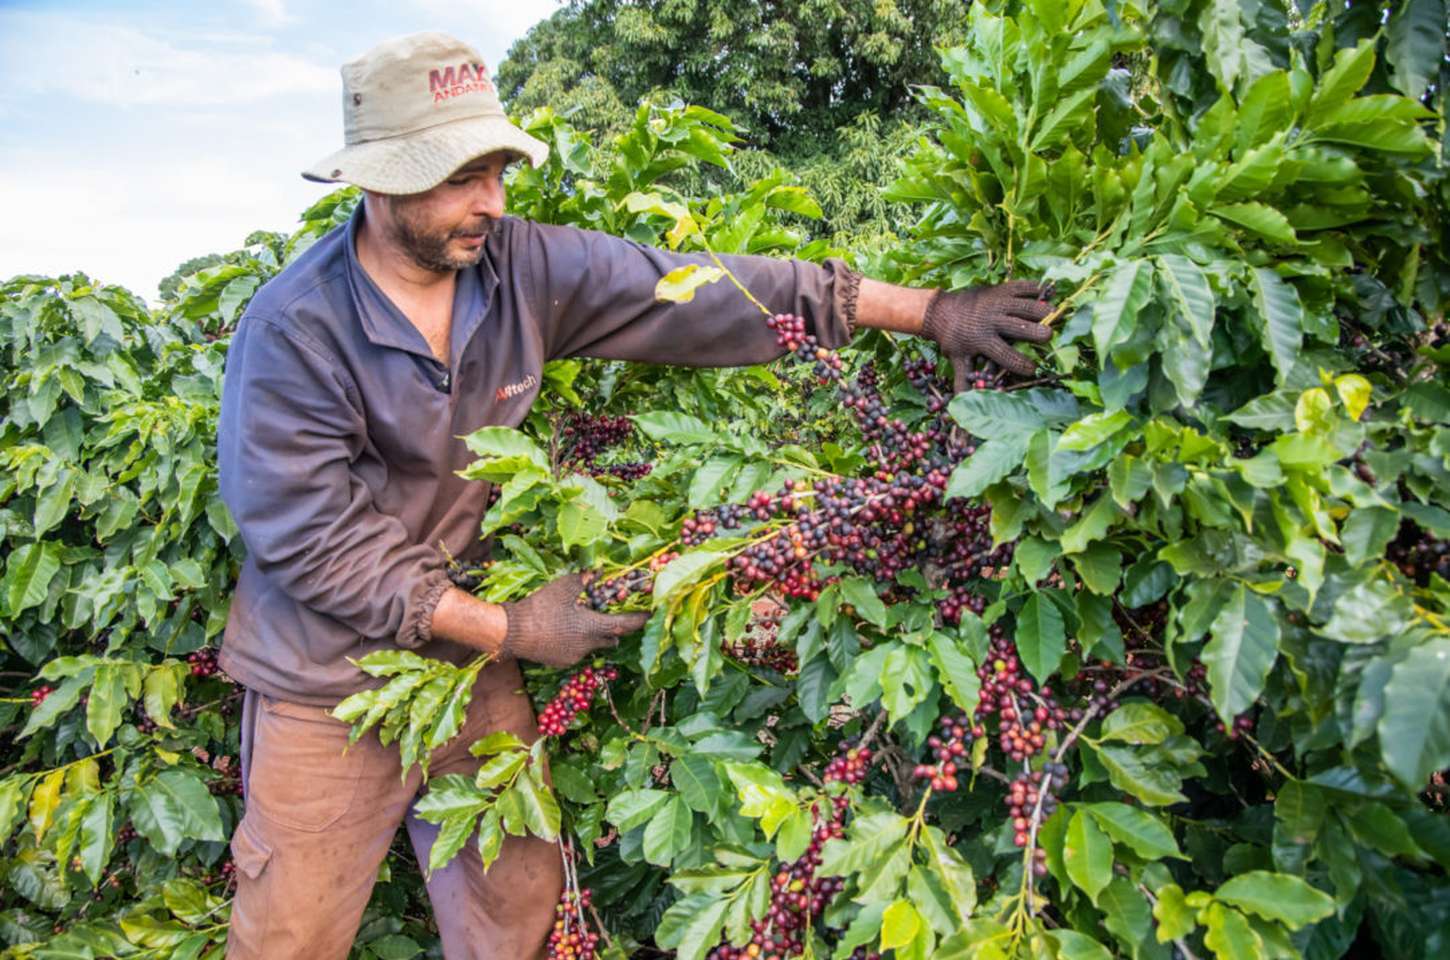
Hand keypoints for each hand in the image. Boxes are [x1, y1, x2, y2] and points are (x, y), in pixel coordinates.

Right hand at [499, 573, 648, 667]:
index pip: (624, 625)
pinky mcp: (562, 662)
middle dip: (617, 628)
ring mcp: (574, 657)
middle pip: (611, 637)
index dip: (638, 619)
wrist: (512, 632)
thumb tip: (597, 572)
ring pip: (593, 645)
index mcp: (592, 627)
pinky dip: (578, 641)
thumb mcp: (563, 587)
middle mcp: (588, 646)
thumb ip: (584, 580)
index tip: (650, 615)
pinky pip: (577, 651)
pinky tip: (565, 630)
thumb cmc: (540, 607)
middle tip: (617, 616)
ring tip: (585, 620)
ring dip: (594, 634)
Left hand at [921, 281, 1053, 387]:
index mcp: (981, 340)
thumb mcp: (957, 359)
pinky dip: (1032, 288)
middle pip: (1017, 327)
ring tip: (1054, 312)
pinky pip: (1018, 287)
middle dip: (1034, 331)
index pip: (1004, 355)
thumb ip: (963, 381)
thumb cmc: (953, 338)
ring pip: (1021, 305)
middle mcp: (990, 320)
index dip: (1020, 364)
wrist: (940, 310)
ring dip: (1038, 308)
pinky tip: (1045, 291)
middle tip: (1049, 335)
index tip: (1033, 369)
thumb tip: (961, 412)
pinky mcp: (999, 289)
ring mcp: (995, 303)